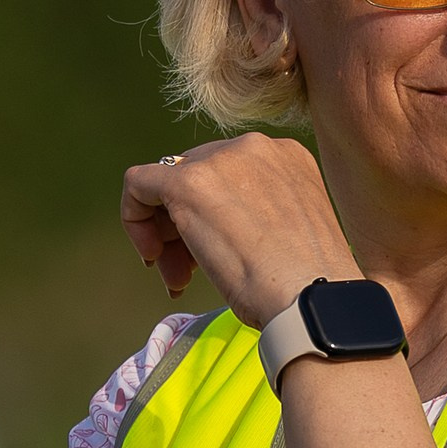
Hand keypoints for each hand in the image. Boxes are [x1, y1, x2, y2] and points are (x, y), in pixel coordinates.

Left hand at [122, 135, 357, 323]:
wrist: (311, 300)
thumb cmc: (307, 288)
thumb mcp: (289, 234)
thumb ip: (258, 214)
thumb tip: (215, 226)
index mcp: (286, 158)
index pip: (227, 175)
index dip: (210, 218)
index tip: (210, 259)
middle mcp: (255, 147)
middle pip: (196, 176)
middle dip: (183, 229)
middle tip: (184, 275)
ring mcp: (221, 160)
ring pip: (168, 182)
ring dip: (165, 233)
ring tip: (176, 279)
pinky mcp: (188, 182)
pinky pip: (138, 183)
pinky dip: (135, 219)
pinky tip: (152, 256)